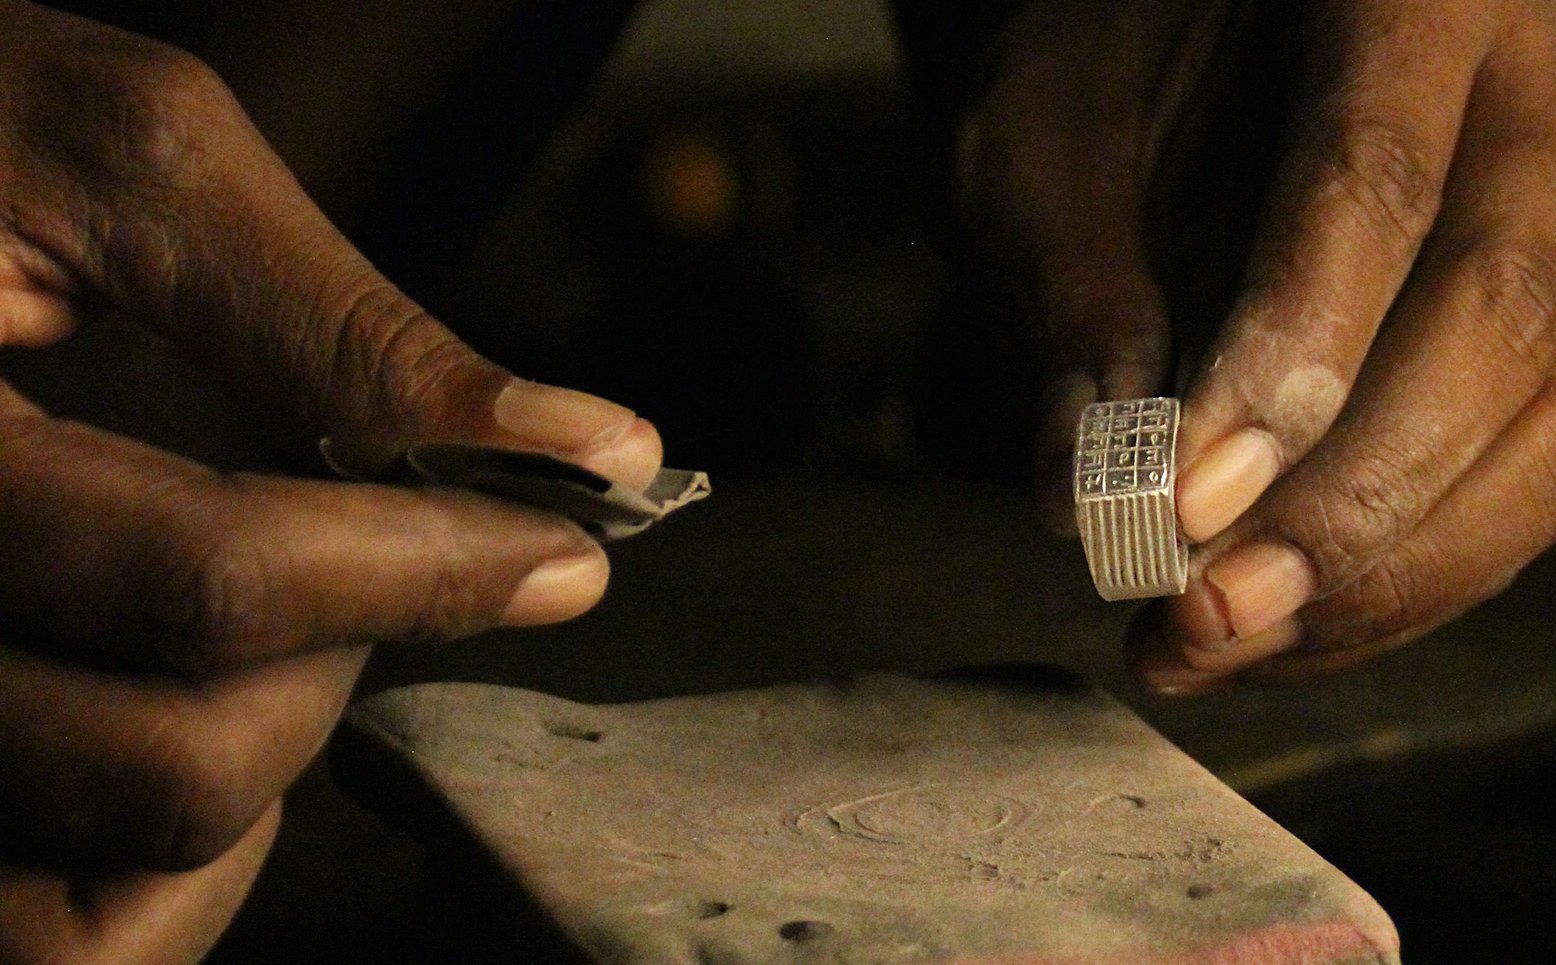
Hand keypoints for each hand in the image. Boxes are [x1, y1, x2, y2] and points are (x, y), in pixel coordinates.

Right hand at [0, 4, 660, 961]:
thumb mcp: (125, 167)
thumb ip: (346, 329)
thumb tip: (591, 452)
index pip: (211, 581)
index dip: (435, 566)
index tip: (568, 548)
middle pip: (176, 774)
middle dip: (339, 664)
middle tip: (374, 553)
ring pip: (109, 898)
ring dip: (253, 770)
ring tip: (269, 620)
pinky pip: (54, 932)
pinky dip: (160, 866)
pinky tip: (191, 703)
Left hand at [959, 0, 1555, 690]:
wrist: (1198, 38)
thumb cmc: (1117, 64)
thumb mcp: (1042, 137)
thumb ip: (1065, 289)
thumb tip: (1087, 492)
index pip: (1373, 188)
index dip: (1289, 360)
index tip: (1184, 504)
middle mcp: (1535, 94)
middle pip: (1501, 317)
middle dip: (1353, 502)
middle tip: (1209, 609)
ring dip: (1394, 573)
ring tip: (1231, 639)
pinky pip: (1547, 477)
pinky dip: (1421, 578)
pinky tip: (1295, 623)